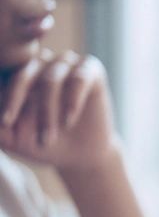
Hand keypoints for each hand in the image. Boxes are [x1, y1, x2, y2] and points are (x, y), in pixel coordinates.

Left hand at [0, 50, 117, 170]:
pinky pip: (79, 79)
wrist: (81, 156)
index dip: (6, 99)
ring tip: (49, 138)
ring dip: (47, 112)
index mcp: (16, 71)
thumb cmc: (42, 143)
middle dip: (22, 106)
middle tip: (22, 131)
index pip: (4, 77)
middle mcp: (40, 61)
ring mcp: (66, 62)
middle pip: (23, 76)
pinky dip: (72, 101)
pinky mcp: (91, 69)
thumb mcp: (11, 138)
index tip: (5, 123)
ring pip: (50, 80)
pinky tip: (68, 121)